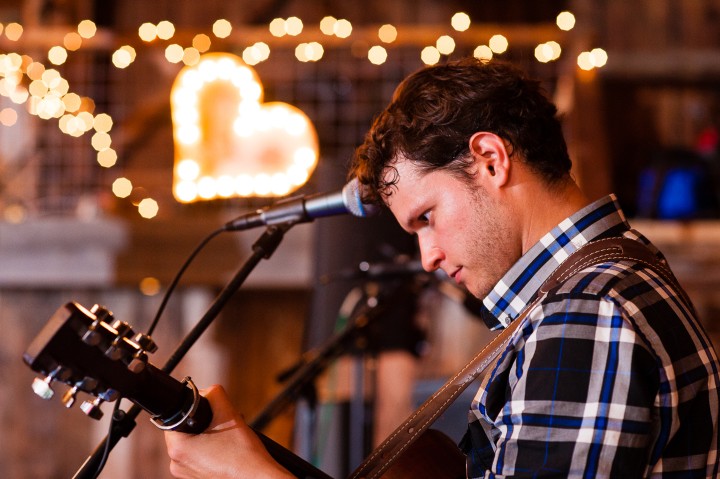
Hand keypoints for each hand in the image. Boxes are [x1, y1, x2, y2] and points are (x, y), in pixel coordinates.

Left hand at [164, 384, 293, 478]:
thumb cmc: (243, 454)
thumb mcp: (229, 415)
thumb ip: (215, 394)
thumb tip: (207, 390)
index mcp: (178, 449)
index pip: (175, 419)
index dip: (191, 411)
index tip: (207, 411)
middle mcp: (177, 465)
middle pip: (184, 432)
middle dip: (202, 424)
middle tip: (221, 424)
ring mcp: (186, 475)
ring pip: (193, 445)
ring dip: (207, 437)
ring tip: (226, 438)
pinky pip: (198, 458)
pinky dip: (210, 450)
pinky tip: (226, 449)